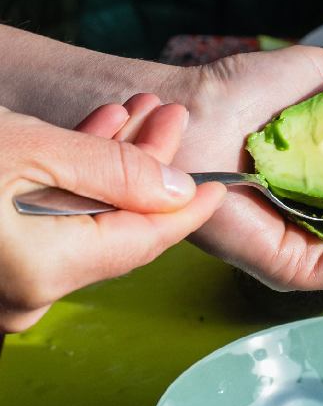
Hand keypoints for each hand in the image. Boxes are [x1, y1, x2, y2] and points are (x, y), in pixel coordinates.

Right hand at [0, 94, 225, 331]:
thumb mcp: (28, 149)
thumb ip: (111, 171)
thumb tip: (176, 190)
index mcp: (45, 271)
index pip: (145, 242)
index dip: (188, 210)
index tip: (219, 186)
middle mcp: (31, 291)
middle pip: (120, 226)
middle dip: (148, 167)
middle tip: (171, 119)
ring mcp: (14, 279)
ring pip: (89, 219)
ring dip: (113, 164)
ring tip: (138, 114)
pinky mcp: (1, 258)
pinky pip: (54, 222)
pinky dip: (75, 180)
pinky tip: (95, 135)